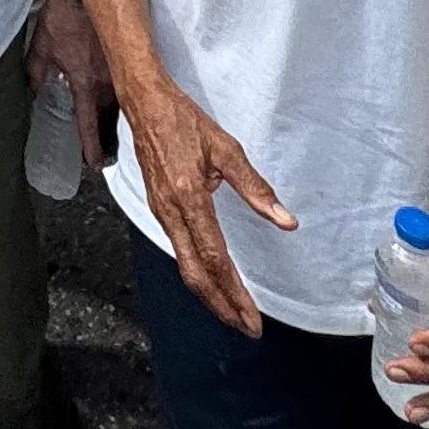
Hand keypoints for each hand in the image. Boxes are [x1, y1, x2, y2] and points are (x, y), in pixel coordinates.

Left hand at [33, 0, 109, 167]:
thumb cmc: (61, 20)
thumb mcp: (41, 48)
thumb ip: (36, 72)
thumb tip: (35, 88)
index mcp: (84, 83)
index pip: (88, 122)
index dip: (91, 145)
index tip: (95, 162)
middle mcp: (106, 82)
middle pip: (110, 119)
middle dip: (108, 138)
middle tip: (107, 154)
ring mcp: (119, 69)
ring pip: (122, 103)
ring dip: (117, 119)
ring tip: (115, 133)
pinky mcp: (125, 55)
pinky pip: (127, 83)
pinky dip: (123, 95)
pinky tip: (122, 100)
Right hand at [122, 75, 291, 333]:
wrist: (143, 102)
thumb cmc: (183, 120)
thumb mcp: (225, 148)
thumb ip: (255, 188)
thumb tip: (285, 220)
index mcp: (188, 198)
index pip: (214, 259)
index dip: (235, 293)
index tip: (252, 318)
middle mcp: (171, 212)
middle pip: (194, 274)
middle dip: (221, 306)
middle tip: (246, 327)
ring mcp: (160, 212)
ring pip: (184, 265)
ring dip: (209, 293)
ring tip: (233, 310)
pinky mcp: (158, 207)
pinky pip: (177, 250)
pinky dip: (196, 272)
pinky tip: (211, 276)